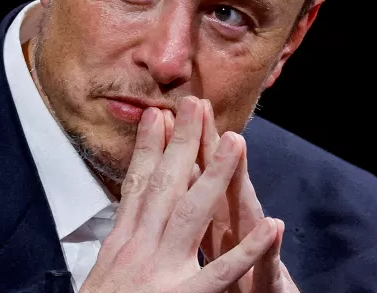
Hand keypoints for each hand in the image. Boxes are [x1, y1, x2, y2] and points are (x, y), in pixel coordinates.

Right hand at [80, 98, 278, 292]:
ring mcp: (161, 270)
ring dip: (215, 175)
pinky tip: (271, 227)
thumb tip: (127, 223)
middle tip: (195, 103)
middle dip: (181, 142)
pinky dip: (246, 250)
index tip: (156, 115)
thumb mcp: (105, 273)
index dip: (147, 149)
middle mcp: (139, 248)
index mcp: (121, 243)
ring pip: (193, 213)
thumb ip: (121, 248)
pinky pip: (220, 273)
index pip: (137, 186)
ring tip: (236, 140)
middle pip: (164, 185)